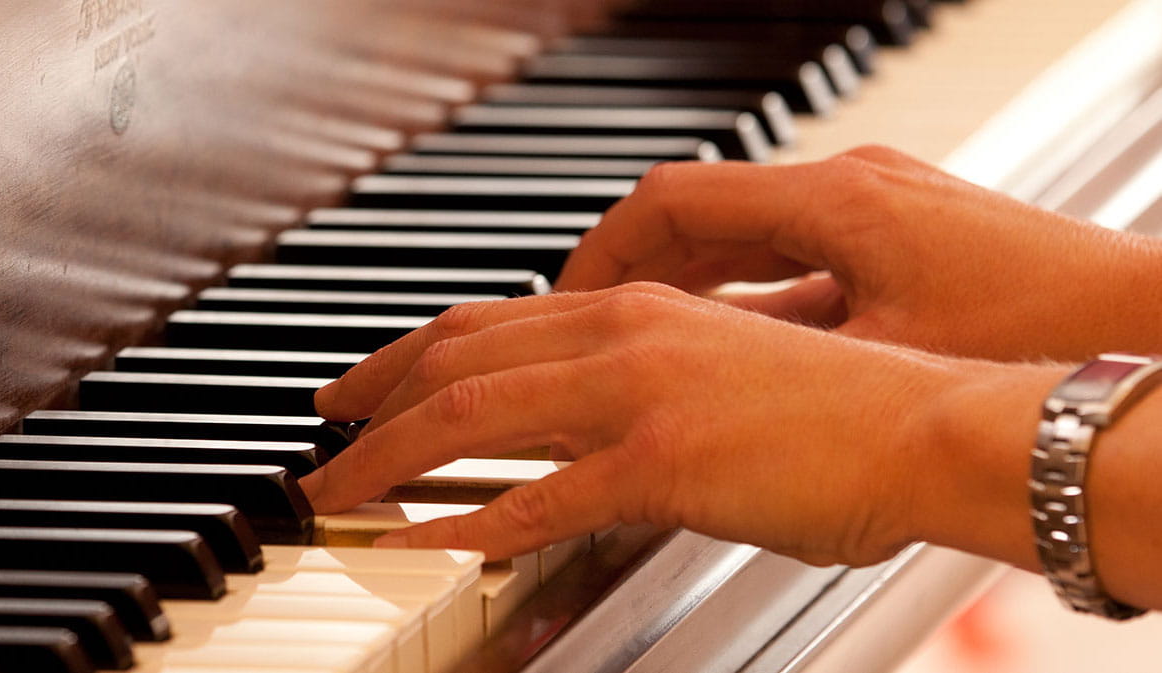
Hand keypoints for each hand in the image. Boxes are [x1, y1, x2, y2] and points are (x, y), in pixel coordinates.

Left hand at [301, 283, 1050, 566]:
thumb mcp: (718, 372)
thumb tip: (572, 431)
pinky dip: (465, 517)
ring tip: (340, 489)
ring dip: (389, 454)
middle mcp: (622, 333)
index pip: (487, 320)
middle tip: (324, 431)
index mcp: (636, 309)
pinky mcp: (660, 460)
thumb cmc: (840, 413)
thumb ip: (637, 388)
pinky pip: (535, 495)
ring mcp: (636, 393)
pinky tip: (424, 536)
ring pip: (471, 413)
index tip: (364, 380)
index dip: (408, 352)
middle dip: (372, 395)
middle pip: (455, 356)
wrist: (929, 426)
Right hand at [554, 146, 1161, 360]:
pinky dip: (756, 291)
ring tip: (645, 334)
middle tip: (580, 318)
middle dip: (633, 267)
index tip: (558, 296)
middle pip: (704, 212)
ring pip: (753, 233)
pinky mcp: (915, 240)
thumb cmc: (1034, 336)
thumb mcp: (866, 364)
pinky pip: (803, 254)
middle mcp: (855, 189)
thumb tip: (670, 392)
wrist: (1144, 333)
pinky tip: (743, 342)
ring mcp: (887, 209)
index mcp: (832, 204)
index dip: (598, 251)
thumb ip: (756, 364)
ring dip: (693, 279)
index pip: (670, 202)